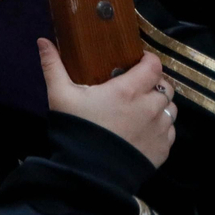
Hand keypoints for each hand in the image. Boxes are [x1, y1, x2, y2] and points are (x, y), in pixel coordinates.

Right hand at [39, 41, 175, 167]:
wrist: (90, 173)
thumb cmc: (77, 128)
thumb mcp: (60, 95)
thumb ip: (53, 66)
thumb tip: (43, 41)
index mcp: (129, 90)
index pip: (154, 66)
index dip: (149, 60)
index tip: (139, 61)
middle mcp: (150, 107)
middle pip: (166, 87)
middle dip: (156, 83)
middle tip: (139, 86)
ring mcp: (160, 129)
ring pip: (171, 109)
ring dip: (161, 105)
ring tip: (143, 108)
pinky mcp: (163, 149)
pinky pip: (170, 131)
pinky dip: (162, 127)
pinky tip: (144, 130)